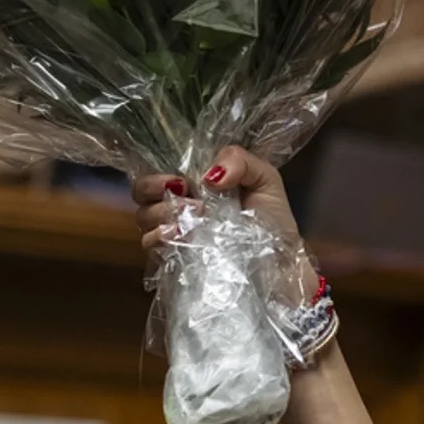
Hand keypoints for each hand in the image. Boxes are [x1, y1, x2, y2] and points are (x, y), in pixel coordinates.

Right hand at [132, 145, 300, 253]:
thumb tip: (208, 175)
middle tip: (184, 193)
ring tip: (197, 216)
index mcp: (196, 184)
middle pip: (141, 190)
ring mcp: (173, 232)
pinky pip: (149, 243)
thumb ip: (240, 161)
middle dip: (153, 187)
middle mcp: (179, 206)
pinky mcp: (172, 257)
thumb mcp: (265, 179)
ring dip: (164, 211)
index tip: (181, 179)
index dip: (160, 171)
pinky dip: (159, 236)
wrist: (282, 262)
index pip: (159, 169)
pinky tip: (182, 234)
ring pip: (143, 215)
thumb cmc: (273, 220)